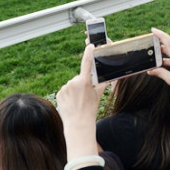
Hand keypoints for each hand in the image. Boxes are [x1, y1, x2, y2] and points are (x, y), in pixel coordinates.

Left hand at [56, 45, 106, 159]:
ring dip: (75, 89)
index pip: (87, 63)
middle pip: (79, 77)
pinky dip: (69, 94)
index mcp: (85, 81)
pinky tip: (72, 102)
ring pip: (72, 84)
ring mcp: (65, 87)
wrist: (78, 123)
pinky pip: (66, 90)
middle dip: (83, 83)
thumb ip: (102, 83)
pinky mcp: (59, 93)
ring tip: (78, 100)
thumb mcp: (98, 95)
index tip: (90, 46)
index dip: (89, 53)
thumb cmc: (91, 109)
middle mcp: (74, 82)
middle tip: (85, 95)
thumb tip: (110, 77)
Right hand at [147, 28, 169, 109]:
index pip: (168, 42)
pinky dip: (169, 55)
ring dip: (165, 47)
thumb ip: (160, 73)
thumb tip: (150, 71)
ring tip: (155, 49)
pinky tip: (162, 60)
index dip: (160, 35)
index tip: (153, 30)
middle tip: (152, 35)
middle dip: (162, 37)